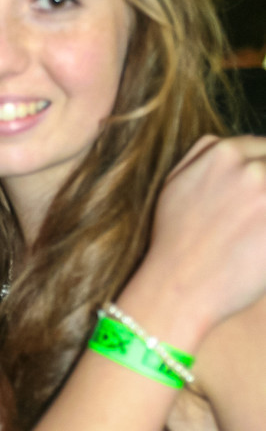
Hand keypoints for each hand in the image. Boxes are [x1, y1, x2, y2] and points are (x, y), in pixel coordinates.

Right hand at [144, 135, 265, 339]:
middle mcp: (252, 170)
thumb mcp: (174, 184)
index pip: (265, 146)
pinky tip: (262, 245)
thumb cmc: (174, 241)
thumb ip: (202, 153)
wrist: (178, 288)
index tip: (259, 195)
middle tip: (257, 215)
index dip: (264, 171)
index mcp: (223, 154)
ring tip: (258, 228)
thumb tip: (233, 142)